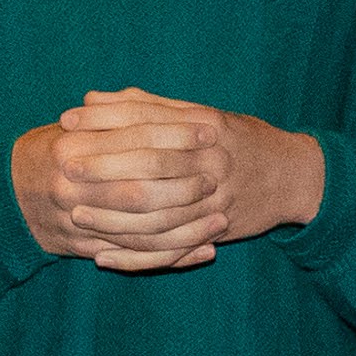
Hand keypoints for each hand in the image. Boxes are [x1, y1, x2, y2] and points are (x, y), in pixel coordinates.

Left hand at [8, 88, 323, 270]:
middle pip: (147, 165)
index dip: (104, 119)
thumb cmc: (239, 139)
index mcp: (203, 125)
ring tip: (74, 214)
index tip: (67, 120)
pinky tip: (103, 256)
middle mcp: (210, 161)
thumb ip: (147, 107)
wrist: (293, 175)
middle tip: (62, 168)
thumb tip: (92, 98)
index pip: (146, 120)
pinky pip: (169, 250)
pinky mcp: (216, 232)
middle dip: (102, 166)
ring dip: (112, 216)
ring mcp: (214, 200)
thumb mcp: (199, 113)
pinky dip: (135, 257)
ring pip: (156, 214)